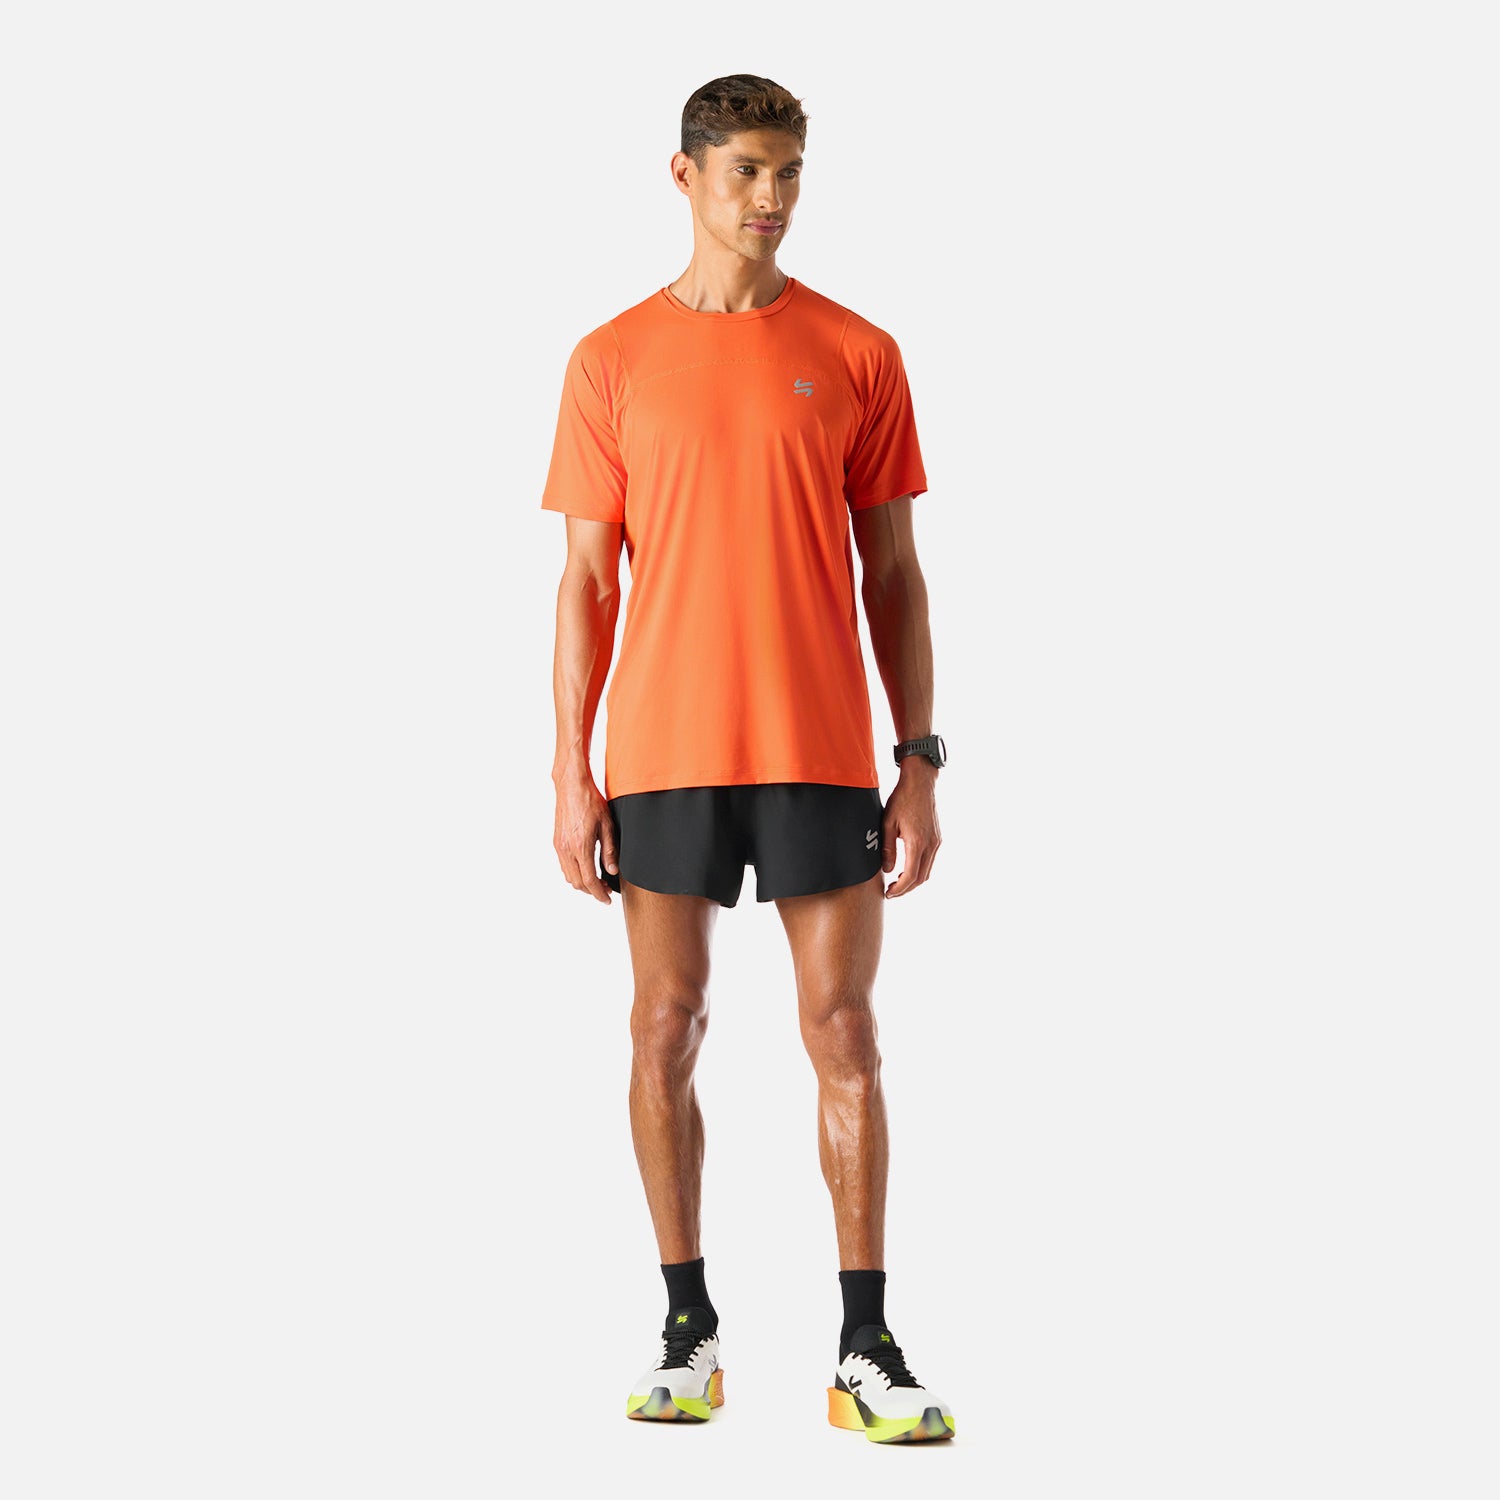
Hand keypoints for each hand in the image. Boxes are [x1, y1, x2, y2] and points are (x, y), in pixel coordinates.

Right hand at [552, 774, 618, 903]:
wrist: (571, 786)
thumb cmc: (590, 801)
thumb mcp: (607, 825)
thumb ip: (610, 850)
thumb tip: (612, 870)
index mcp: (581, 847)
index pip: (589, 880)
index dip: (599, 894)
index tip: (607, 900)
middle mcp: (567, 849)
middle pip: (578, 883)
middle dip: (592, 891)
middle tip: (606, 890)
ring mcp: (559, 846)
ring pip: (569, 876)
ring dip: (582, 883)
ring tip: (597, 881)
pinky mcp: (557, 842)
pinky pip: (564, 865)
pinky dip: (574, 873)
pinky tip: (585, 868)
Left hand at [881, 761, 940, 897]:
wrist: (921, 783)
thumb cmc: (902, 799)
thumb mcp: (887, 823)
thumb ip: (887, 848)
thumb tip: (887, 870)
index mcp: (917, 842)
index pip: (911, 876)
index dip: (900, 889)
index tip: (889, 893)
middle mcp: (930, 844)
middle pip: (921, 878)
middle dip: (906, 889)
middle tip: (891, 891)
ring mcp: (936, 842)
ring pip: (928, 871)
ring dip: (914, 880)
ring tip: (897, 882)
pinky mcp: (937, 838)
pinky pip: (930, 860)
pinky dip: (920, 870)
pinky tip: (907, 868)